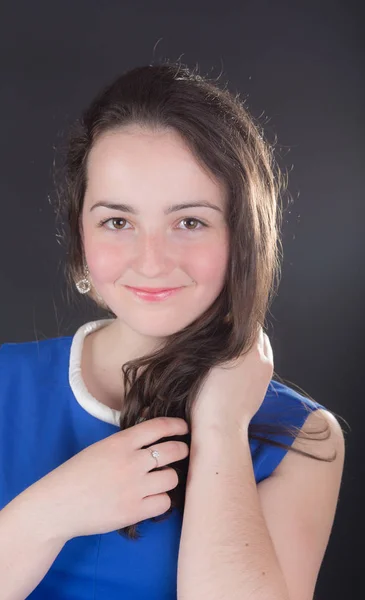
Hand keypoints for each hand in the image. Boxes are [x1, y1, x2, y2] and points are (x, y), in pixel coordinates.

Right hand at [27, 417, 188, 541]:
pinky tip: (153, 498)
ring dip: (170, 477)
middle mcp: (131, 462)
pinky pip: (164, 503)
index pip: (158, 427)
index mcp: (120, 442)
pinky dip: (161, 500)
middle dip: (182, 450)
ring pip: (172, 478)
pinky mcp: (134, 511)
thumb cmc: (77, 474)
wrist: (58, 505)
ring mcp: (134, 487)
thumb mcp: (101, 448)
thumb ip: (127, 443)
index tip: (184, 428)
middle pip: (173, 451)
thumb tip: (155, 437)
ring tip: (161, 479)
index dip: (176, 425)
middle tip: (182, 452)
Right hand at [191, 326, 273, 432]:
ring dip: (250, 345)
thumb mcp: (207, 359)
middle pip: (257, 332)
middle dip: (244, 330)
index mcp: (248, 347)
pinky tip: (236, 367)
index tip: (221, 320)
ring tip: (231, 351)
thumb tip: (224, 322)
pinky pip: (263, 361)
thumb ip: (219, 337)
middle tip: (225, 333)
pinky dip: (253, 358)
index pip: (246, 320)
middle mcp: (262, 356)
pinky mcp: (265, 383)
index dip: (232, 319)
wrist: (221, 425)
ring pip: (262, 347)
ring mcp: (266, 370)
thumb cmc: (207, 393)